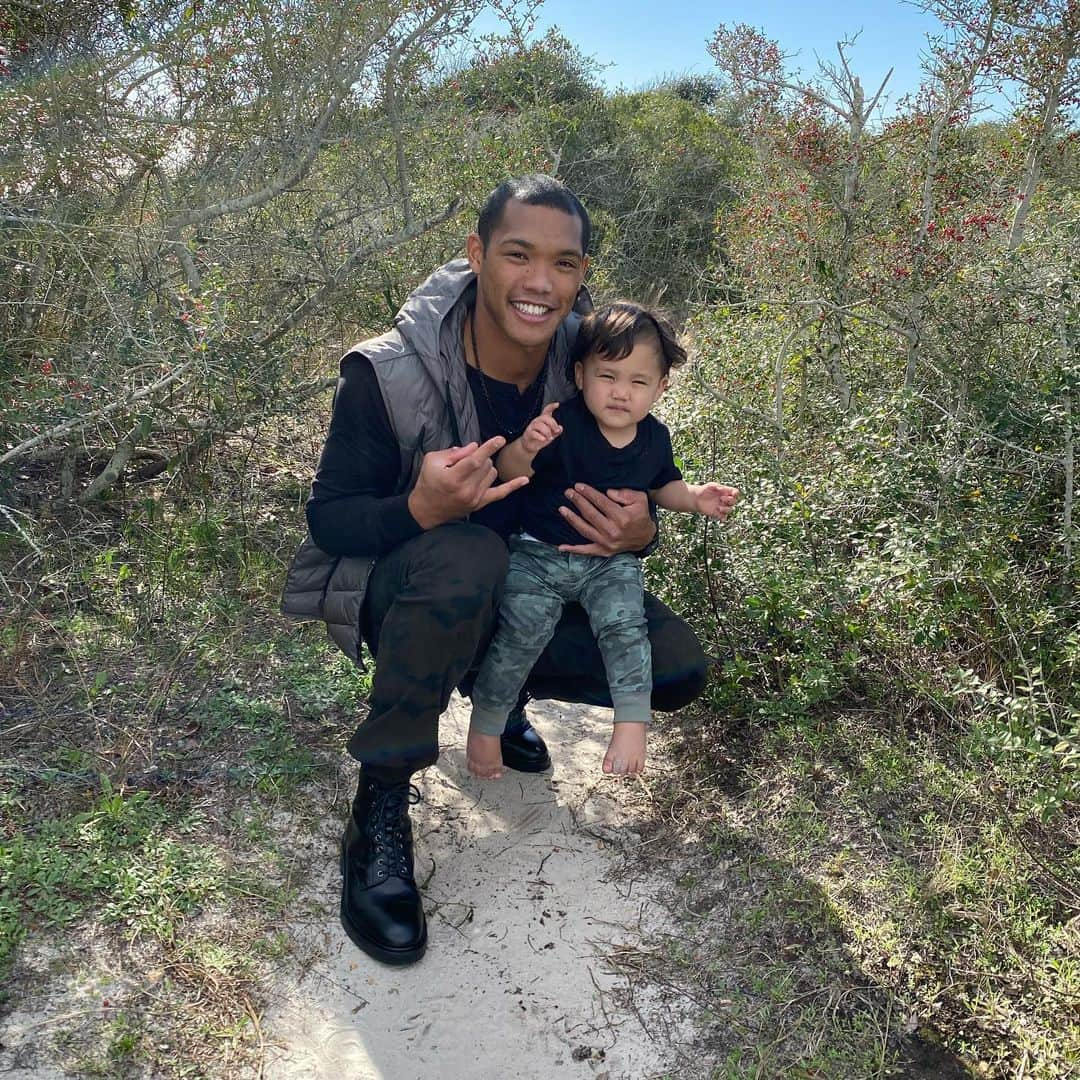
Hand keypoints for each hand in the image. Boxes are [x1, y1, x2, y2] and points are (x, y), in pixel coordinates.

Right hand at [407, 436, 528, 529]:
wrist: (425, 510)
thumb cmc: (427, 482)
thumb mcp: (432, 461)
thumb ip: (453, 452)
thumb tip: (475, 447)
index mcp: (452, 478)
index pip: (475, 460)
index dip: (488, 448)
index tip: (500, 439)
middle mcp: (466, 490)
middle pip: (485, 465)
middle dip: (479, 457)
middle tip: (464, 461)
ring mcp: (475, 498)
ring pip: (492, 473)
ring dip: (485, 467)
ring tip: (471, 471)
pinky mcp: (480, 504)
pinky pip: (500, 494)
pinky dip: (513, 486)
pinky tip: (525, 480)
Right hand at [521, 402, 561, 454]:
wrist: (530, 446)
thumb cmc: (540, 438)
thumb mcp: (551, 434)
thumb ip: (556, 431)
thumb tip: (560, 428)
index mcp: (543, 420)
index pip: (546, 411)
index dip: (551, 406)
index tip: (557, 404)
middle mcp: (537, 421)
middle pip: (544, 417)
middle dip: (552, 424)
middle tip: (556, 431)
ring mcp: (531, 427)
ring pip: (540, 425)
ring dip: (547, 432)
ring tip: (550, 438)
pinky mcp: (528, 434)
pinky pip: (534, 433)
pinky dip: (540, 436)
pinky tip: (544, 439)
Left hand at [557, 485, 655, 554]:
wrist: (646, 538)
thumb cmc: (641, 515)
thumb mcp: (640, 500)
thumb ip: (625, 493)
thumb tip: (607, 493)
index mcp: (622, 518)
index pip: (601, 502)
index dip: (588, 493)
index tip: (578, 486)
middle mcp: (613, 531)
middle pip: (590, 514)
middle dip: (578, 501)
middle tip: (568, 492)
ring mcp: (607, 543)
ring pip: (585, 529)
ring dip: (572, 519)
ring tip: (562, 509)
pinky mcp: (604, 551)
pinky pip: (586, 551)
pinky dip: (573, 550)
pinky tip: (561, 547)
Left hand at [693, 483, 739, 520]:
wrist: (697, 498)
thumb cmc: (705, 490)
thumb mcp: (710, 486)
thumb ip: (717, 486)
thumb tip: (722, 489)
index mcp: (726, 492)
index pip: (735, 493)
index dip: (736, 493)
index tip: (733, 493)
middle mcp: (726, 500)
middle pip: (734, 501)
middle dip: (729, 500)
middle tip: (721, 498)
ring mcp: (722, 507)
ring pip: (730, 510)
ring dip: (726, 509)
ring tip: (718, 507)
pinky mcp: (718, 514)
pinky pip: (723, 518)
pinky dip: (723, 518)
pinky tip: (719, 517)